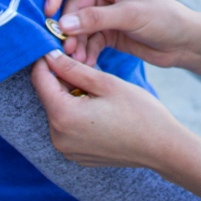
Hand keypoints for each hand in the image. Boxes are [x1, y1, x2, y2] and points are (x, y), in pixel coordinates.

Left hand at [31, 51, 184, 169]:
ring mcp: (67, 149)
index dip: (46, 59)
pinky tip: (100, 106)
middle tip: (86, 63)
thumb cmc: (138, 112)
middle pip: (49, 96)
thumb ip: (74, 69)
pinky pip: (69, 127)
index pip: (39, 80)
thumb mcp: (106, 83)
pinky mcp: (77, 155)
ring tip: (97, 86)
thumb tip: (50, 55)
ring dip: (71, 94)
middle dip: (62, 77)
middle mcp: (58, 137)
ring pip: (60, 110)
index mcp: (63, 116)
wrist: (161, 147)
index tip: (57, 45)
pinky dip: (78, 112)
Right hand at [44, 0, 197, 66]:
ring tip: (79, 59)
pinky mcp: (107, 32)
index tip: (48, 14)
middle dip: (67, 27)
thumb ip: (95, 19)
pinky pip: (87, 41)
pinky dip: (85, 52)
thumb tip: (62, 24)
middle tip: (68, 48)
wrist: (183, 42)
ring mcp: (104, 13)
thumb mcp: (129, 15)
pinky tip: (87, 63)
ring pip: (77, 26)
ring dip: (75, 43)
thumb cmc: (163, 18)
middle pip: (71, 6)